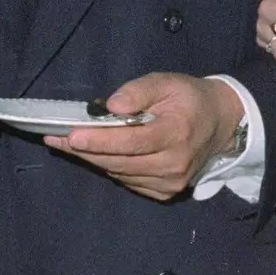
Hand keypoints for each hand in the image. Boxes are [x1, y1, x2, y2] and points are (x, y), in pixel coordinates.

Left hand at [44, 74, 242, 200]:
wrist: (220, 123)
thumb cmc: (188, 98)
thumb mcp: (166, 82)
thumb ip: (137, 92)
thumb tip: (109, 106)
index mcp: (176, 135)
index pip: (131, 142)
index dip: (100, 140)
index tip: (71, 135)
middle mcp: (174, 164)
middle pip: (120, 162)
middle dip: (85, 151)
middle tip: (56, 138)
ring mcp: (171, 183)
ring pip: (120, 174)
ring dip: (93, 159)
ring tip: (67, 144)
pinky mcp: (166, 192)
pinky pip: (128, 181)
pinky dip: (110, 167)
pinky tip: (95, 154)